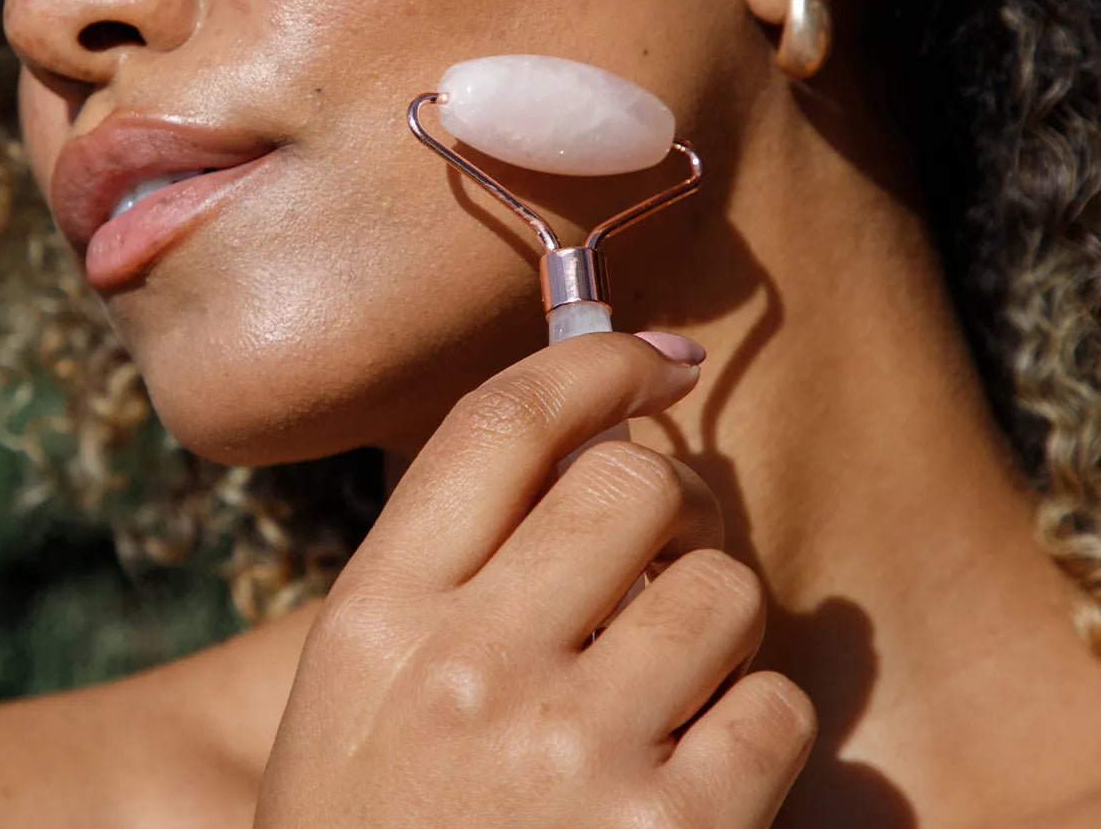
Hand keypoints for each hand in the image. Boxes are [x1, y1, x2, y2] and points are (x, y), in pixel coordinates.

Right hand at [254, 332, 814, 828]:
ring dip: (715, 623)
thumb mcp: (360, 688)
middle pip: (628, 483)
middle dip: (670, 503)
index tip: (654, 360)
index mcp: (377, 614)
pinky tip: (700, 773)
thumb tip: (587, 439)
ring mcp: (567, 754)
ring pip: (718, 588)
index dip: (593, 362)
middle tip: (663, 551)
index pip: (500, 424)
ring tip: (671, 684)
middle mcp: (466, 668)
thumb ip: (448, 566)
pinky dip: (756, 728)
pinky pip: (773, 711)